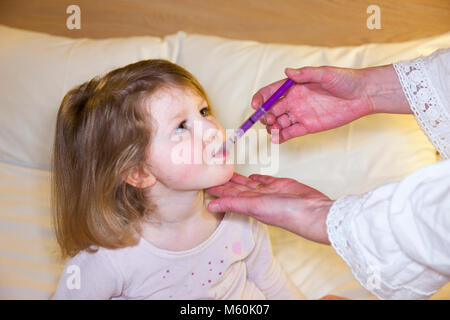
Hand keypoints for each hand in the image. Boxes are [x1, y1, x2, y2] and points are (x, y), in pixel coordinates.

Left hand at [205, 172, 332, 243]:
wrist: (312, 211)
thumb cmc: (285, 213)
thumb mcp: (254, 206)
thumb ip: (232, 203)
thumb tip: (210, 207)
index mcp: (249, 204)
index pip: (228, 195)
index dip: (217, 189)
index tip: (204, 182)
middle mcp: (257, 198)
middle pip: (236, 189)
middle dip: (225, 182)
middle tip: (213, 172)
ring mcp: (269, 192)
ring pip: (249, 183)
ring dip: (238, 178)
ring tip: (227, 171)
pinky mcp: (281, 185)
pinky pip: (265, 180)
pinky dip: (258, 177)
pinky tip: (253, 174)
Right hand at [252, 65, 407, 142]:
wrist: (363, 95)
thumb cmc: (345, 80)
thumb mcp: (325, 73)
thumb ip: (305, 74)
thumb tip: (287, 71)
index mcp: (293, 86)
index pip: (270, 93)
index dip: (260, 98)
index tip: (256, 105)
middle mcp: (293, 101)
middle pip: (270, 109)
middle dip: (264, 115)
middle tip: (268, 119)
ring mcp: (299, 114)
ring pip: (278, 123)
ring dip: (271, 127)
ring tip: (273, 129)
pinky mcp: (308, 127)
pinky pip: (290, 133)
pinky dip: (281, 137)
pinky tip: (277, 139)